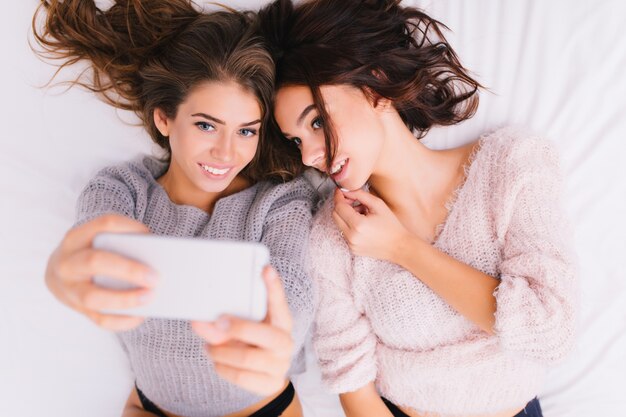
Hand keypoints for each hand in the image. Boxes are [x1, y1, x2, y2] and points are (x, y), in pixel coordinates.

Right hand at [45, 214, 156, 330]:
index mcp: (77, 237)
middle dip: (128, 270)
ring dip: (125, 299)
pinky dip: (123, 320)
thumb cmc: (94, 252)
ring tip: (151, 297)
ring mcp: (68, 289)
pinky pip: (100, 320)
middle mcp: (67, 262)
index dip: (130, 228)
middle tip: (155, 277)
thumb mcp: (100, 239)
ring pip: (93, 297)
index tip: (151, 236)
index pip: (104, 224)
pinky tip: (143, 315)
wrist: (58, 271)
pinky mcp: (77, 310)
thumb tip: (158, 258)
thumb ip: (125, 242)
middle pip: (95, 262)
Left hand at [191, 266, 293, 395]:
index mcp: (281, 322)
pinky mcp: (270, 384)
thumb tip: (198, 321)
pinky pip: (241, 377)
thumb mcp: (240, 329)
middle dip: (239, 328)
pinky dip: (223, 368)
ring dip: (222, 352)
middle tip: (218, 321)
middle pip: (265, 335)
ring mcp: (280, 364)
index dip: (274, 286)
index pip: (279, 302)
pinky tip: (217, 362)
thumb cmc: (251, 342)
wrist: (265, 374)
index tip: (266, 269)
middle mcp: (285, 342)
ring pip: (247, 358)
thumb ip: (222, 324)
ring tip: (209, 348)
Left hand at [332, 188, 408, 260]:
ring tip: (363, 214)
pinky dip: (350, 225)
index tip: (341, 191)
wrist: (399, 246)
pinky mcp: (352, 248)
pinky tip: (363, 225)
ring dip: (346, 216)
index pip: (339, 206)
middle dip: (341, 205)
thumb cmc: (391, 226)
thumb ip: (360, 195)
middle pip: (335, 215)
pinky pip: (345, 233)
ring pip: (339, 224)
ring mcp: (351, 244)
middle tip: (353, 201)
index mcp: (358, 225)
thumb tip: (346, 191)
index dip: (339, 196)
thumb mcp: (378, 205)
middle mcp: (352, 236)